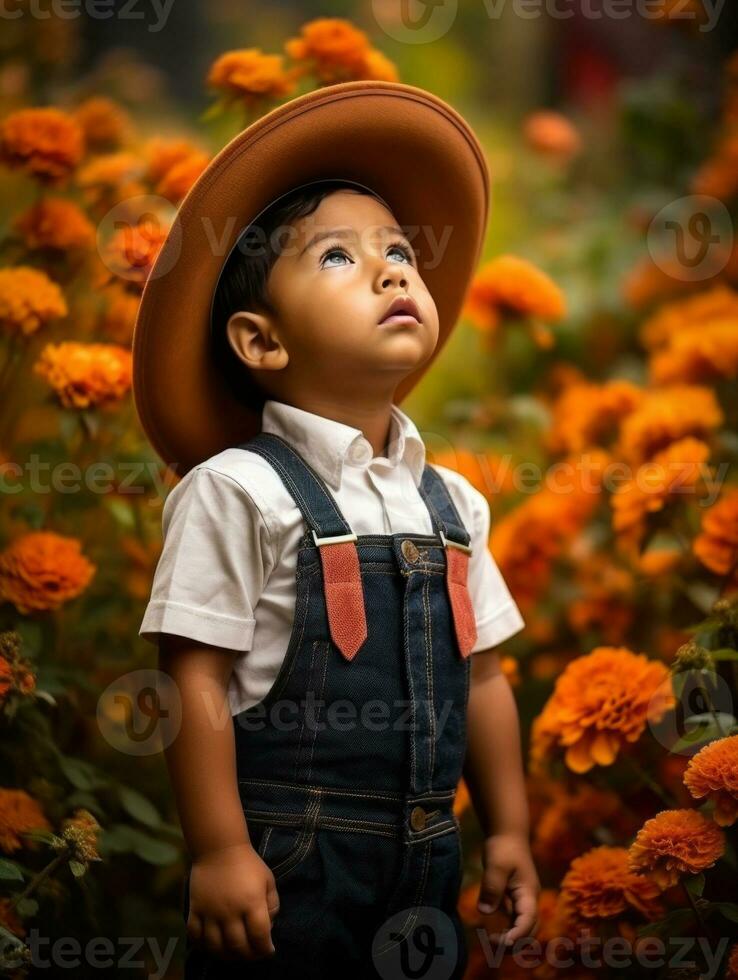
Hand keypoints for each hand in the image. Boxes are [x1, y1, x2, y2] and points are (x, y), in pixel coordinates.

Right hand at [187, 842, 278, 960]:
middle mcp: (231, 911)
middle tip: (252, 954)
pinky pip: (195, 936)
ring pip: (216, 946)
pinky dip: (202, 946)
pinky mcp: (195, 909)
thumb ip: (273, 904)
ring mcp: (211, 912)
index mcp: (252, 902)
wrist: (219, 848)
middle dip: (248, 956)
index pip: (260, 937)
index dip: (265, 949)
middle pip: (238, 946)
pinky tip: (211, 946)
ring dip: (226, 955)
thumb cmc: (248, 864)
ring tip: (233, 953)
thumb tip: (269, 927)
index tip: (268, 950)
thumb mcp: (268, 880)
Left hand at [478, 832, 539, 948]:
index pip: (528, 920)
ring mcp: (523, 901)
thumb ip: (491, 888)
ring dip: (512, 940)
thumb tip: (485, 912)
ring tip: (492, 943)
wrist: (507, 834)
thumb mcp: (496, 865)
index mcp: (529, 893)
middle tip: (492, 945)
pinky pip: (515, 922)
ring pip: (524, 929)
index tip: (502, 942)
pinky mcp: (515, 900)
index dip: (517, 935)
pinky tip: (494, 935)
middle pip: (530, 930)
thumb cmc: (503, 847)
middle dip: (515, 943)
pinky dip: (508, 932)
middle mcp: (530, 900)